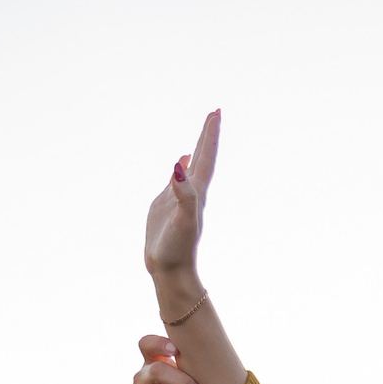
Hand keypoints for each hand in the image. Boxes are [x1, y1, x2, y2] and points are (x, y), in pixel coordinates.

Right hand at [145, 111, 220, 300]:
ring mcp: (179, 198)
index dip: (210, 135)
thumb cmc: (178, 248)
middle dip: (207, 135)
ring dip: (196, 149)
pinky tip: (180, 162)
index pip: (206, 157)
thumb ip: (185, 194)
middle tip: (215, 113)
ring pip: (190, 167)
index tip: (216, 113)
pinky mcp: (166, 205)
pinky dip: (179, 167)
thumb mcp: (184, 220)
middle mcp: (191, 192)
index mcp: (197, 192)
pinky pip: (175, 180)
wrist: (169, 269)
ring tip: (202, 134)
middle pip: (202, 157)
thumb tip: (179, 166)